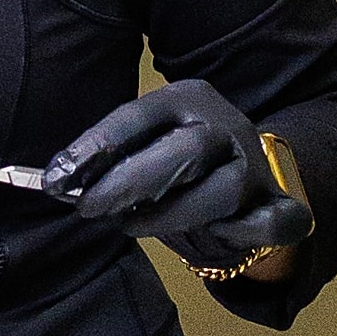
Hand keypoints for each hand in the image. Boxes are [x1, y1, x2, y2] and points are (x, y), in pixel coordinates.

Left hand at [43, 80, 312, 275]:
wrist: (246, 172)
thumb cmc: (176, 162)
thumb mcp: (145, 144)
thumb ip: (111, 159)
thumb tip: (60, 180)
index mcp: (188, 98)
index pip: (140, 116)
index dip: (97, 146)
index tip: (57, 178)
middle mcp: (226, 125)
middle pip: (186, 148)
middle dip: (131, 181)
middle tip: (89, 208)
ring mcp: (254, 165)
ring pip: (223, 189)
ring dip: (171, 213)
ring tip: (130, 226)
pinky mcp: (279, 203)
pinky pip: (271, 222)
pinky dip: (242, 233)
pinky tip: (213, 237)